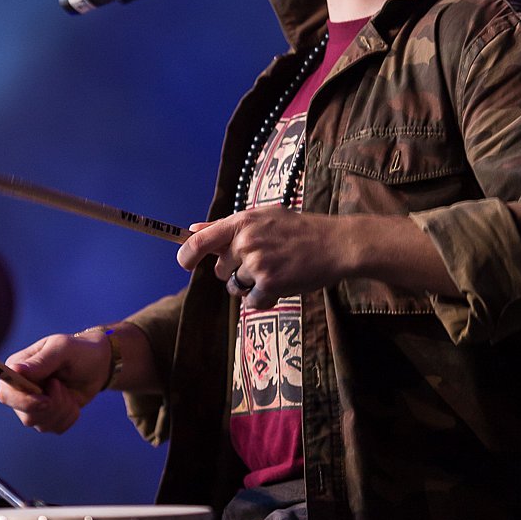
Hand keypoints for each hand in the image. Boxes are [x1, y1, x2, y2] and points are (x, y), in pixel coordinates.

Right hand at [0, 330, 110, 433]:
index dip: (24, 401)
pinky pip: (56, 429)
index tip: (46, 399)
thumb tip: (15, 370)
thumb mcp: (62, 349)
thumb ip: (41, 361)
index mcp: (17, 370)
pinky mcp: (48, 417)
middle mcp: (21, 391)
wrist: (98, 364)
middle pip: (25, 415)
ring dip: (63, 409)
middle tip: (62, 387)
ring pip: (42, 424)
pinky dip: (69, 416)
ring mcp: (34, 406)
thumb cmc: (78, 350)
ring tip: (69, 390)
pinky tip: (73, 401)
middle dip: (52, 405)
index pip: (7, 394)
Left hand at [177, 207, 345, 309]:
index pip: (200, 240)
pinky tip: (283, 284)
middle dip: (236, 272)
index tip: (184, 263)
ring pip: (236, 287)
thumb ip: (226, 226)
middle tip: (263, 262)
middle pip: (220, 270)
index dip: (186, 254)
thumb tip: (193, 228)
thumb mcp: (263, 218)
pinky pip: (252, 301)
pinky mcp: (269, 283)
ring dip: (251, 286)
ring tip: (276, 271)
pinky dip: (265, 299)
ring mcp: (256, 262)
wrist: (336, 244)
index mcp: (242, 222)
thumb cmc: (300, 230)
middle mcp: (245, 241)